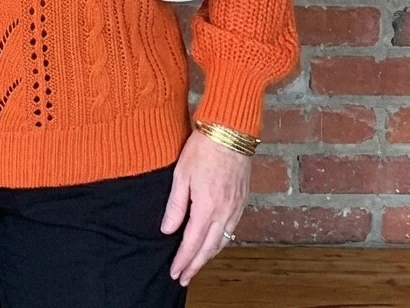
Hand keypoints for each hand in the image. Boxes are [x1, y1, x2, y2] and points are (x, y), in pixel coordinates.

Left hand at [159, 129, 250, 285]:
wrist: (231, 131)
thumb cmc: (203, 148)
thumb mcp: (181, 174)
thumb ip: (175, 205)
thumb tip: (167, 230)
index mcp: (207, 207)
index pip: (192, 243)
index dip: (183, 260)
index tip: (175, 273)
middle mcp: (225, 212)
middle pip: (209, 248)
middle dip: (195, 265)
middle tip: (183, 278)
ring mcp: (236, 208)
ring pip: (223, 241)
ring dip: (209, 256)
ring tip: (196, 264)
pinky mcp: (242, 201)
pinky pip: (232, 230)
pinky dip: (221, 242)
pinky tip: (214, 243)